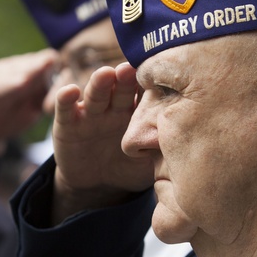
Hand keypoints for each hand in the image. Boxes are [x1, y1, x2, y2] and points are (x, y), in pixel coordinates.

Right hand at [51, 62, 154, 222]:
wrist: (98, 186)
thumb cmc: (130, 169)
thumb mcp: (150, 163)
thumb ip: (163, 152)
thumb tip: (190, 148)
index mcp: (137, 112)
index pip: (143, 94)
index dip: (148, 85)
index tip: (158, 75)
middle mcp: (114, 107)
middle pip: (120, 89)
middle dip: (125, 79)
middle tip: (131, 70)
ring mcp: (90, 114)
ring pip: (95, 95)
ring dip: (99, 83)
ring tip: (105, 74)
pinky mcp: (67, 124)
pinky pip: (66, 110)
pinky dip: (66, 99)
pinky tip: (70, 91)